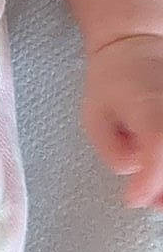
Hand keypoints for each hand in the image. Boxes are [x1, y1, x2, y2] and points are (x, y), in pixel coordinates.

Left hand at [80, 33, 162, 207]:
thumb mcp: (95, 116)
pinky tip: (161, 178)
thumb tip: (133, 175)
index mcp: (148, 104)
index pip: (158, 146)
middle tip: (153, 202)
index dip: (150, 180)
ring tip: (159, 196)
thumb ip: (111, 150)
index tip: (132, 198)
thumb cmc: (112, 84)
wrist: (138, 49)